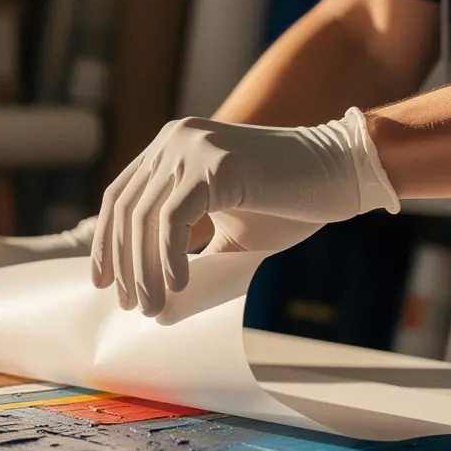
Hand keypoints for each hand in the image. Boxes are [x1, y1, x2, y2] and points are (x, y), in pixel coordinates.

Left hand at [91, 107, 399, 315]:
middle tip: (132, 306)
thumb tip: (157, 306)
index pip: (120, 197)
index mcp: (170, 148)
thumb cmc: (292, 204)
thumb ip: (190, 257)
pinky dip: (168, 258)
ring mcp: (191, 147)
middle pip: (125, 210)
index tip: (105, 285)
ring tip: (154, 309)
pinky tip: (178, 286)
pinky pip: (173, 219)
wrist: (346, 172)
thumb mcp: (228, 234)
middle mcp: (173, 141)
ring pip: (145, 218)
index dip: (107, 243)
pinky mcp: (215, 164)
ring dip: (144, 271)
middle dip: (124, 264)